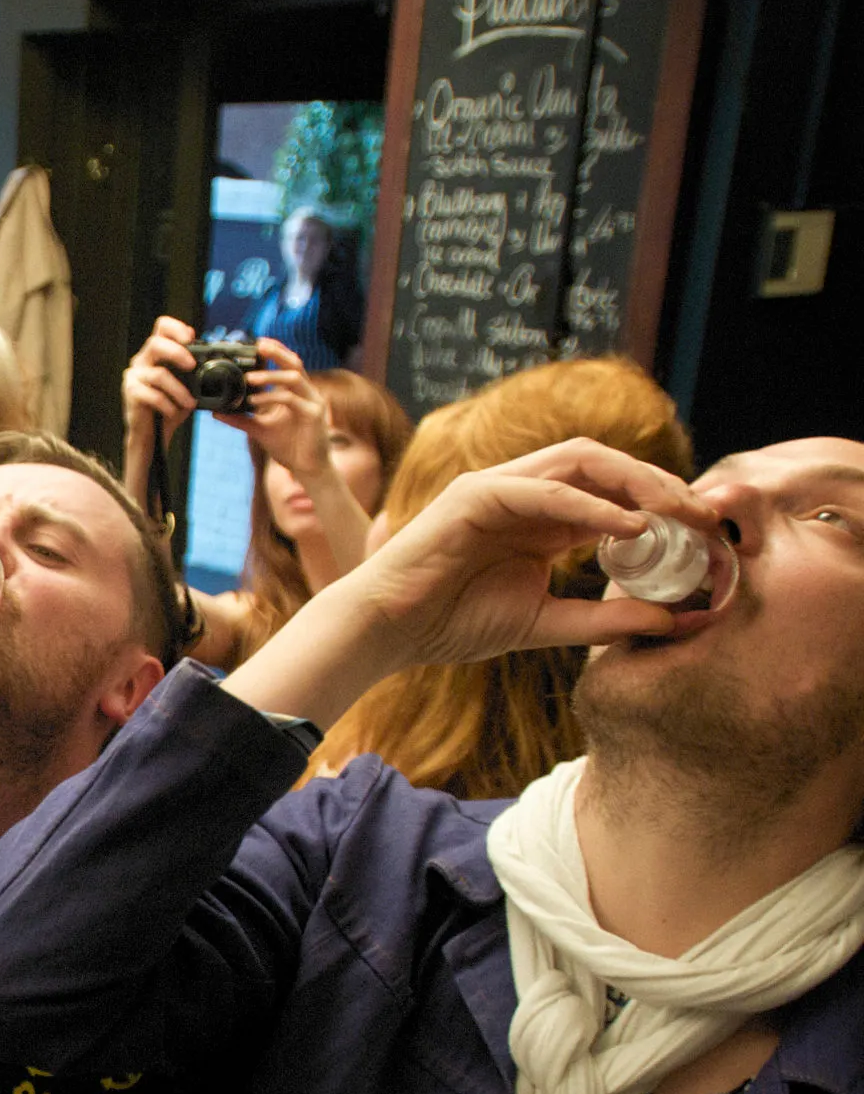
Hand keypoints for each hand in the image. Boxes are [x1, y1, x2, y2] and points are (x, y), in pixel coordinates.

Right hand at [121, 315, 200, 448]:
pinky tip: (174, 412)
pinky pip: (153, 395)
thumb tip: (212, 361)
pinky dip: (167, 405)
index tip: (191, 338)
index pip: (161, 327)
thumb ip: (193, 371)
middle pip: (155, 343)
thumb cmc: (169, 408)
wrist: (151, 435)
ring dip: (179, 390)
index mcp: (156, 354)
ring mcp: (134, 376)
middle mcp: (142, 361)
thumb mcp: (186, 386)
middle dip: (177, 353)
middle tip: (192, 366)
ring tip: (189, 403)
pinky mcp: (131, 393)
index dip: (176, 327)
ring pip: (159, 375)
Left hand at [218, 340, 332, 480]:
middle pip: (295, 363)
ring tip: (249, 378)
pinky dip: (272, 397)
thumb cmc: (289, 447)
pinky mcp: (314, 415)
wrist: (308, 470)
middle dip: (277, 352)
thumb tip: (217, 412)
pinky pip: (292, 399)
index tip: (257, 343)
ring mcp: (313, 402)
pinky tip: (255, 401)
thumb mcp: (259, 430)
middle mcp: (308, 393)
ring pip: (294, 378)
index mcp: (297, 392)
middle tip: (258, 345)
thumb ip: (241, 418)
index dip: (276, 351)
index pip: (288, 364)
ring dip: (270, 376)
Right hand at [336, 437, 710, 669]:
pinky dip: (591, 506)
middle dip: (660, 484)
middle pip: (605, 465)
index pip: (612, 492)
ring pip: (581, 461)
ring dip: (635, 482)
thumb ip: (601, 619)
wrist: (388, 632)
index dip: (663, 505)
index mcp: (541, 519)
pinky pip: (545, 490)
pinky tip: (628, 528)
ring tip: (676, 513)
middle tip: (704, 515)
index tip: (705, 534)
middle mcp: (523, 493)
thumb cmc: (452, 624)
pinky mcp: (474, 496)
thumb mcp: (543, 623)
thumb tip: (670, 621)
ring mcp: (497, 488)